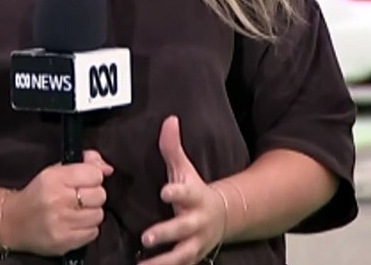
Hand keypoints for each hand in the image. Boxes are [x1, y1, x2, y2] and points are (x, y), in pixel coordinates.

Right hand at [3, 149, 113, 255]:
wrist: (12, 222)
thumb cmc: (37, 194)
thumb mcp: (55, 172)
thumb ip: (84, 164)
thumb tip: (108, 168)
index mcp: (54, 178)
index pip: (95, 174)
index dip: (93, 177)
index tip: (84, 182)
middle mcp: (58, 199)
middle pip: (100, 195)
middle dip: (93, 196)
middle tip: (79, 199)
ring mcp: (61, 223)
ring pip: (98, 215)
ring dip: (91, 214)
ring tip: (76, 213)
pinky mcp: (64, 242)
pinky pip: (93, 233)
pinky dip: (87, 229)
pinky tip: (74, 225)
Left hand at [138, 116, 227, 263]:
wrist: (224, 216)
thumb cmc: (195, 191)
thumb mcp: (184, 170)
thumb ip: (173, 148)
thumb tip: (169, 120)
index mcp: (195, 197)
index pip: (186, 194)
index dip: (177, 193)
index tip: (165, 192)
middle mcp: (197, 222)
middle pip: (183, 228)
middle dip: (166, 233)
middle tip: (146, 237)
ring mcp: (196, 242)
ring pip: (181, 255)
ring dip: (163, 262)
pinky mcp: (191, 257)